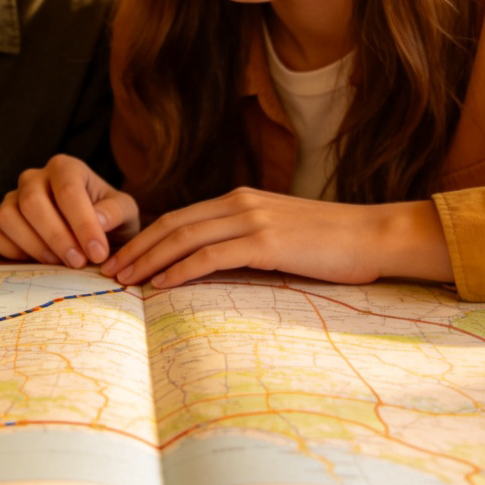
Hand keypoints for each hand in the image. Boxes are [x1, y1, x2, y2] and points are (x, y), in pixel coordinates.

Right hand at [0, 154, 139, 267]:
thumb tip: (98, 220)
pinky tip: (35, 262)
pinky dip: (9, 250)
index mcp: (65, 167)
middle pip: (32, 203)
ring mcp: (12, 198)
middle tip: (78, 262)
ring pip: (8, 217)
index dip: (82, 224)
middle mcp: (34, 178)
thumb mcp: (124, 212)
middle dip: (56, 237)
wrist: (91, 232)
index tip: (98, 253)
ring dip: (34, 246)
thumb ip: (115, 212)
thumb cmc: (108, 218)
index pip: (67, 191)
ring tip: (60, 263)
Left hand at [99, 187, 453, 287]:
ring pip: (184, 237)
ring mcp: (252, 219)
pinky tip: (162, 284)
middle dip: (137, 248)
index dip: (146, 238)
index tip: (123, 258)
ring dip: (149, 260)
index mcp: (240, 199)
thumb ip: (244, 241)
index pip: (179, 217)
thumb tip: (210, 267)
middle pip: (172, 224)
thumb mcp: (279, 234)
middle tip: (110, 272)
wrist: (375, 235)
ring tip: (125, 281)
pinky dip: (181, 269)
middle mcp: (240, 203)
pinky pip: (211, 256)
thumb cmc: (330, 243)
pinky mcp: (266, 241)